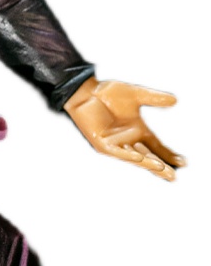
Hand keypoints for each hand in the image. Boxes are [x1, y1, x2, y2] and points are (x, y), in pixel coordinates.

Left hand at [64, 76, 184, 180]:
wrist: (84, 90)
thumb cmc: (106, 92)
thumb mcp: (134, 94)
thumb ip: (153, 98)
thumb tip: (174, 100)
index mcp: (137, 130)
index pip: (156, 146)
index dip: (168, 154)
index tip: (182, 162)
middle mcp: (127, 139)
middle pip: (148, 156)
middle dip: (160, 166)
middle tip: (173, 175)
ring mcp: (114, 143)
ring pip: (134, 157)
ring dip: (147, 163)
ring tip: (162, 168)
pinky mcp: (101, 143)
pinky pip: (116, 151)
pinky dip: (128, 154)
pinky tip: (139, 156)